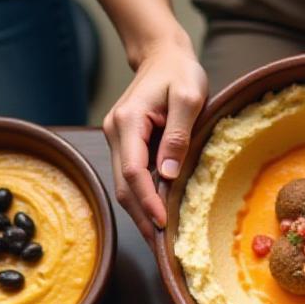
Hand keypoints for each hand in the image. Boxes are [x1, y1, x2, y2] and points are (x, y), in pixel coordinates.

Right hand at [103, 35, 207, 227]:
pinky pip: (132, 177)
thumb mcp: (189, 97)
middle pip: (123, 185)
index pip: (132, 171)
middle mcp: (115, 132)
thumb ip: (179, 134)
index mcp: (128, 120)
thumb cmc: (179, 72)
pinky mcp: (125, 144)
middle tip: (162, 248)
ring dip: (141, 213)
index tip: (163, 223)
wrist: (162, 55)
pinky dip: (144, 199)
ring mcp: (117, 139)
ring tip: (161, 241)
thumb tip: (168, 175)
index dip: (147, 201)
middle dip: (141, 218)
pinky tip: (158, 217)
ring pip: (124, 185)